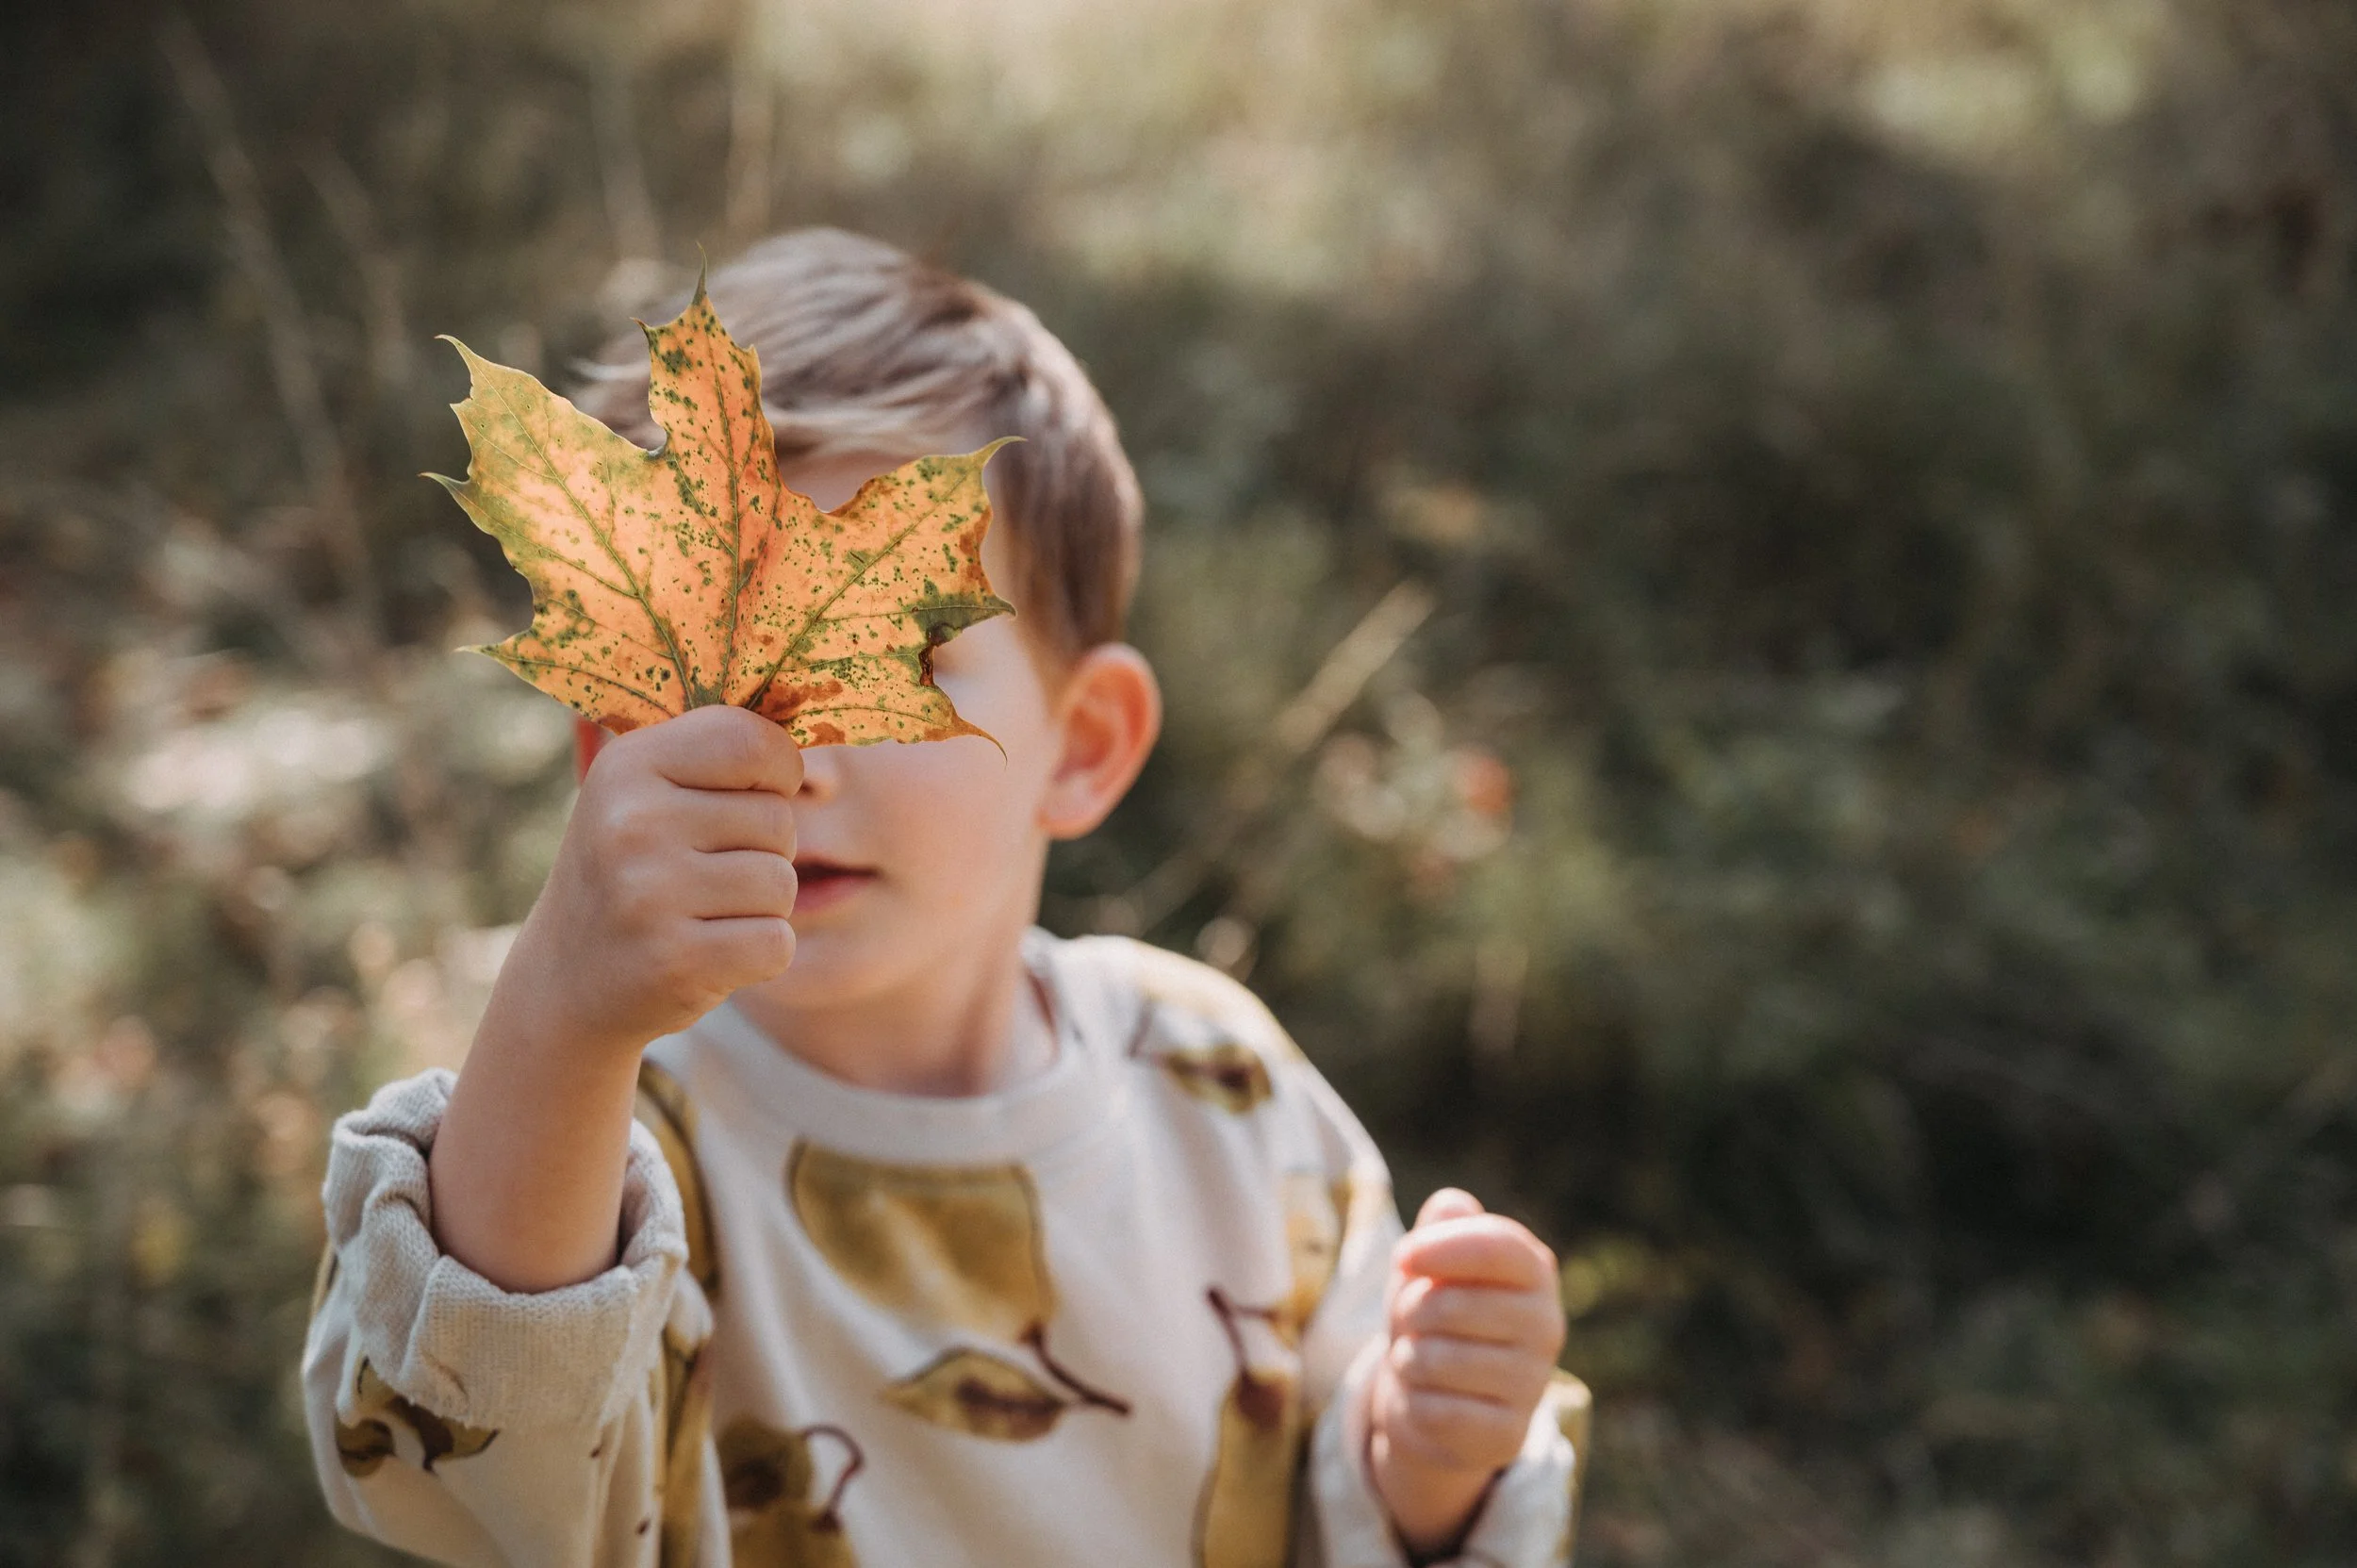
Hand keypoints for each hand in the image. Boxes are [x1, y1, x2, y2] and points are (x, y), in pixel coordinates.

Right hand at [492, 704, 803, 1062]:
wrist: (564, 984)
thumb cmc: (633, 874)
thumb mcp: (645, 795)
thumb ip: (712, 751)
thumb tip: (801, 704)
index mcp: (628, 766)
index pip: (751, 739)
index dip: (778, 769)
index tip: (757, 793)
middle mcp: (632, 823)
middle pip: (778, 820)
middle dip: (765, 852)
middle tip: (704, 876)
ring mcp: (649, 894)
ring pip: (781, 883)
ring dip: (761, 907)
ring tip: (702, 914)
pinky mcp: (675, 961)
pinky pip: (776, 943)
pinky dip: (759, 956)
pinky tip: (708, 956)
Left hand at [1367, 1189, 1565, 1558]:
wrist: (1436, 1403)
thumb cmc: (1433, 1318)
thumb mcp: (1430, 1265)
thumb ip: (1441, 1229)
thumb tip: (1452, 1206)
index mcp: (1535, 1272)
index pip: (1498, 1246)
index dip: (1442, 1247)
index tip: (1402, 1257)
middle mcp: (1547, 1326)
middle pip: (1451, 1304)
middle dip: (1408, 1310)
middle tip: (1410, 1321)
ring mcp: (1532, 1384)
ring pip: (1433, 1360)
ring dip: (1405, 1359)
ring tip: (1417, 1361)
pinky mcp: (1508, 1436)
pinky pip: (1433, 1411)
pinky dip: (1409, 1403)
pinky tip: (1424, 1401)